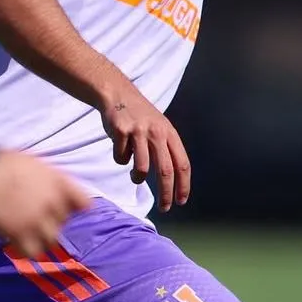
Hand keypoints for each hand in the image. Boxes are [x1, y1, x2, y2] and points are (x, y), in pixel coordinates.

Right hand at [0, 152, 89, 256]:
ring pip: (52, 239)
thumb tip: (62, 197)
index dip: (75, 208)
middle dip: (52, 221)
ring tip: (28, 233)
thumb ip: (53, 181)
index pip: (84, 204)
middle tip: (34, 218)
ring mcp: (37, 218)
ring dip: (42, 238)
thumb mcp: (37, 164)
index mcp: (59, 183)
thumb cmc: (3, 162)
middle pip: (64, 222)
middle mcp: (53, 202)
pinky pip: (33, 251)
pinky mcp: (18, 232)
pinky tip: (19, 244)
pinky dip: (29, 251)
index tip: (64, 208)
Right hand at [100, 88, 190, 211]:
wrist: (118, 94)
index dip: (184, 185)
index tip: (181, 201)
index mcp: (170, 134)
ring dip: (138, 178)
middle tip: (164, 207)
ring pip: (142, 168)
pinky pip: (121, 158)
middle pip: (166, 171)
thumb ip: (167, 150)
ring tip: (136, 177)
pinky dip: (120, 159)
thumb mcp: (161, 129)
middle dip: (166, 193)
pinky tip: (120, 149)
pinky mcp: (120, 131)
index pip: (182, 164)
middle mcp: (157, 133)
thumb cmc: (141, 117)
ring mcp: (138, 132)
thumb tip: (173, 181)